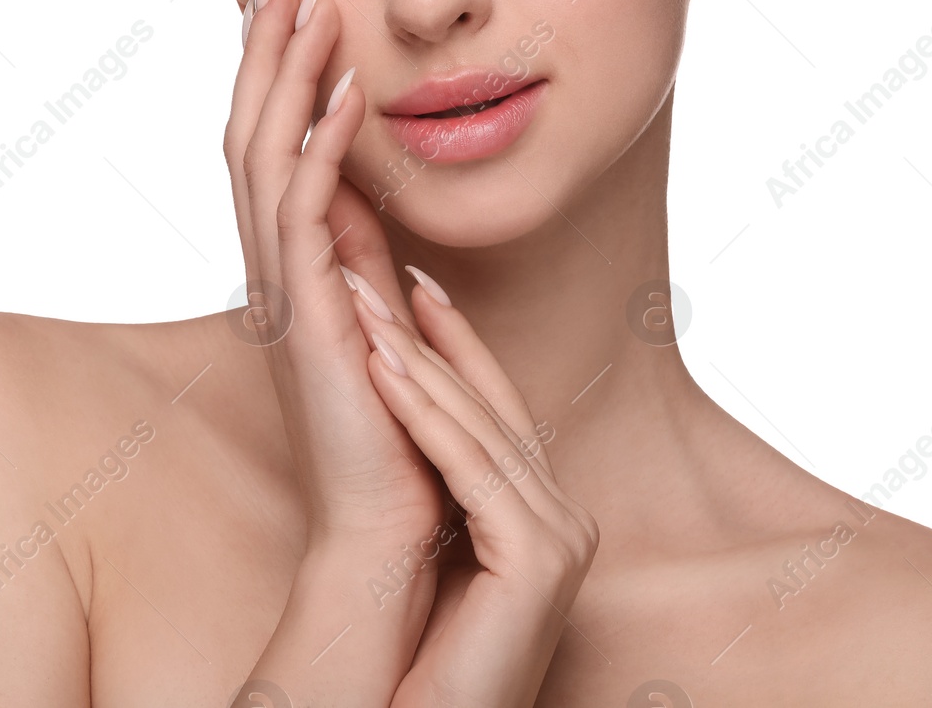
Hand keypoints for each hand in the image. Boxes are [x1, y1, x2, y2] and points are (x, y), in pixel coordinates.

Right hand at [225, 0, 446, 553]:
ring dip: (287, 73)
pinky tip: (346, 90)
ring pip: (265, 154)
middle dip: (268, 45)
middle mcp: (273, 267)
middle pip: (251, 129)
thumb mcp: (381, 322)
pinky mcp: (308, 318)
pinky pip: (304, 213)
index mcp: (290, 264)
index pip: (271, 142)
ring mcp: (282, 291)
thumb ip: (368, 261)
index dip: (278, 68)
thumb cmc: (394, 433)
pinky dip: (319, 146)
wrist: (383, 530)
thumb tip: (379, 206)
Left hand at [350, 273, 600, 706]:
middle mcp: (567, 523)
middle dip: (431, 338)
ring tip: (365, 303)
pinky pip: (471, 470)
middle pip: (493, 409)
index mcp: (546, 519)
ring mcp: (562, 540)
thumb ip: (438, 484)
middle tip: (378, 273)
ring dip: (418, 360)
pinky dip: (424, 415)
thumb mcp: (432, 547)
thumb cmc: (417, 659)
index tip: (417, 283)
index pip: (499, 411)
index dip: (458, 344)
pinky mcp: (540, 560)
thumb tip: (406, 400)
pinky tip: (382, 368)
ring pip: (481, 430)